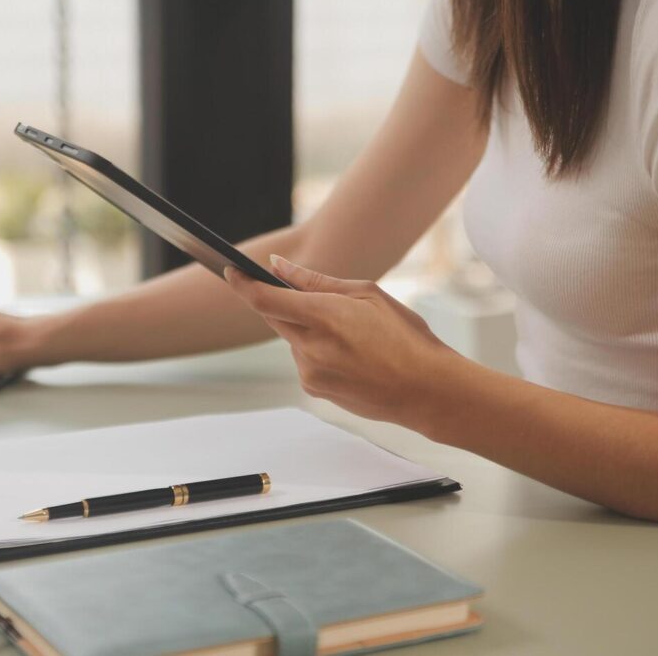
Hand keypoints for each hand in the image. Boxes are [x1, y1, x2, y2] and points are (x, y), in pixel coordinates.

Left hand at [224, 255, 455, 423]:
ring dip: (307, 329)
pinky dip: (317, 350)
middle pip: (274, 317)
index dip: (242, 283)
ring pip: (292, 339)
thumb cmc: (406, 338)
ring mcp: (310, 372)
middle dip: (281, 302)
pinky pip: (304, 360)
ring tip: (350, 334)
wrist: (426, 390)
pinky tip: (350, 354)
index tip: (231, 270)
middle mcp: (311, 347)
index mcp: (325, 316)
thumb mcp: (367, 295)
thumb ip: (317, 281)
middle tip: (307, 296)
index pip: (265, 299)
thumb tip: (280, 268)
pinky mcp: (314, 389)